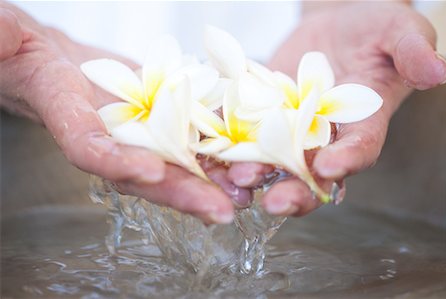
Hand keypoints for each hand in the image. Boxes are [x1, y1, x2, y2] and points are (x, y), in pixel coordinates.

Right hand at [0, 2, 241, 223]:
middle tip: (221, 211)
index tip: (150, 172)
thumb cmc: (28, 55)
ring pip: (174, 164)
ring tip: (245, 193)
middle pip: (145, 174)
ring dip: (210, 182)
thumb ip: (3, 41)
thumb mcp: (9, 41)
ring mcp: (136, 135)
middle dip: (184, 193)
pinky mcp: (158, 122)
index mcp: (69, 121)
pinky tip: (244, 159)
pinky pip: (187, 138)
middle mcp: (108, 140)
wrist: (56, 63)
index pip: (89, 150)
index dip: (117, 163)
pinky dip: (215, 150)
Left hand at [227, 1, 445, 215]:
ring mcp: (289, 130)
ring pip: (273, 162)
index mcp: (362, 124)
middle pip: (311, 173)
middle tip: (274, 202)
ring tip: (236, 181)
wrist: (334, 25)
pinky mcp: (262, 116)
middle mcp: (324, 137)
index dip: (347, 161)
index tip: (331, 169)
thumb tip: (437, 70)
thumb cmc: (372, 30)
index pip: (360, 149)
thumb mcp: (397, 31)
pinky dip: (228, 146)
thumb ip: (412, 50)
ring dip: (255, 175)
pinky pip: (245, 135)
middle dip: (294, 190)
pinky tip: (211, 153)